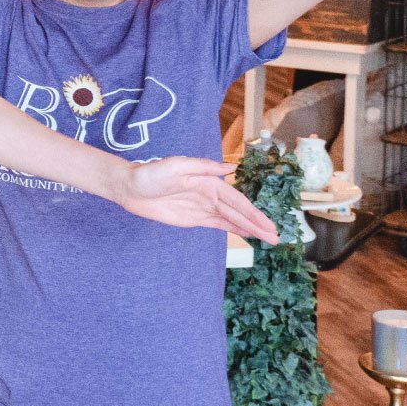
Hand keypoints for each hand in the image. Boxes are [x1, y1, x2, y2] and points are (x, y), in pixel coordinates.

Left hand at [111, 157, 280, 244]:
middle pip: (238, 212)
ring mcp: (203, 207)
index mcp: (209, 181)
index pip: (236, 200)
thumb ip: (202, 167)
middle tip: (276, 238)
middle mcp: (210, 194)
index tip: (268, 224)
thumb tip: (230, 168)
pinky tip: (248, 235)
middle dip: (257, 224)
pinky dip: (234, 229)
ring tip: (269, 239)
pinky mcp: (194, 218)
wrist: (130, 187)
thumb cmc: (151, 173)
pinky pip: (219, 225)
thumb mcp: (175, 166)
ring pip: (232, 220)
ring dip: (250, 229)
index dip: (253, 213)